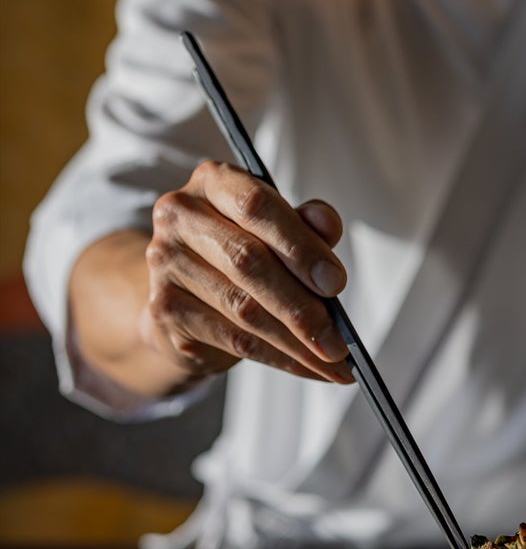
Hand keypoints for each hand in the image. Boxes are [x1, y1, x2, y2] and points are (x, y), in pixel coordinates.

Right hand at [143, 159, 353, 386]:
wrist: (184, 287)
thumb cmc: (241, 246)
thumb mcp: (277, 225)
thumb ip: (307, 222)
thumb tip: (328, 228)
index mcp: (212, 181)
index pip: (256, 205)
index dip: (299, 244)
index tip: (335, 282)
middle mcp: (179, 215)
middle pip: (249, 262)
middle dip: (301, 305)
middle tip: (339, 338)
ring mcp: (165, 264)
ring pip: (242, 309)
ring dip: (296, 342)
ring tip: (334, 361)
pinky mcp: (164, 310)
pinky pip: (233, 340)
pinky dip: (279, 358)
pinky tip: (310, 367)